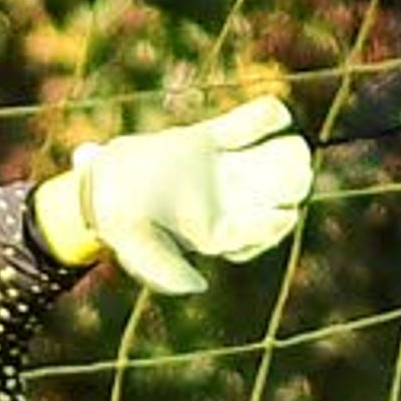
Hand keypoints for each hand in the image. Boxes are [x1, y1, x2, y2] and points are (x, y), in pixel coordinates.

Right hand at [28, 95, 313, 293]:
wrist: (101, 188)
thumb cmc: (122, 226)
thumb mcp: (138, 250)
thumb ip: (164, 271)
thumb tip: (197, 287)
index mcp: (216, 233)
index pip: (255, 233)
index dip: (271, 227)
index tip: (285, 216)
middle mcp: (226, 202)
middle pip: (271, 195)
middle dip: (288, 185)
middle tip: (299, 174)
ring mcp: (221, 169)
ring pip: (266, 160)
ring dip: (283, 153)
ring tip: (296, 147)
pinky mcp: (209, 139)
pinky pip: (245, 126)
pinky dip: (263, 117)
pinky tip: (277, 112)